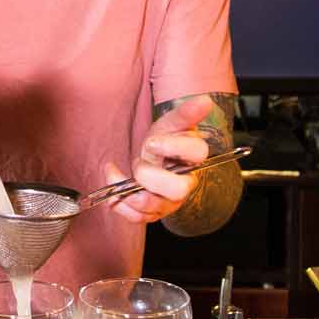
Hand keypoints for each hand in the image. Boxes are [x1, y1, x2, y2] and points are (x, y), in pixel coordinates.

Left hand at [103, 98, 212, 223]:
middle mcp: (184, 184)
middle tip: (139, 164)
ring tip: (118, 174)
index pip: (197, 154)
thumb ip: (186, 113)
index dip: (172, 147)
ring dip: (129, 190)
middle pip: (178, 189)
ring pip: (152, 207)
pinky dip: (118, 202)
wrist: (157, 160)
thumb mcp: (172, 123)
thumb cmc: (166, 141)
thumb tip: (204, 101)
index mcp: (193, 159)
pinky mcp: (152, 213)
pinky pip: (136, 218)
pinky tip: (113, 185)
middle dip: (150, 176)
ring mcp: (168, 201)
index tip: (153, 141)